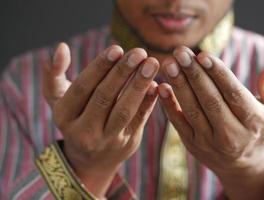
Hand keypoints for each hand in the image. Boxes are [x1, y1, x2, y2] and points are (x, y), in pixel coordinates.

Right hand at [43, 43, 158, 196]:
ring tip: (152, 63)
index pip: (82, 88)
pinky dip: (148, 101)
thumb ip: (54, 73)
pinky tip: (156, 84)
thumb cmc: (74, 118)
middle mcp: (84, 131)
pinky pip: (139, 120)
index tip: (117, 49)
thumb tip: (61, 47)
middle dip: (123, 73)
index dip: (100, 68)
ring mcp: (107, 140)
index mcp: (64, 116)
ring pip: (124, 111)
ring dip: (139, 85)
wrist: (89, 158)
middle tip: (139, 52)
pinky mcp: (127, 143)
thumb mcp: (57, 98)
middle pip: (104, 98)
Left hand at [158, 46, 263, 198]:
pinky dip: (169, 106)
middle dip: (194, 75)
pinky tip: (161, 87)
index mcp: (253, 122)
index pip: (233, 94)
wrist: (241, 164)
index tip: (202, 55)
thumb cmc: (258, 129)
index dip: (217, 74)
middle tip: (180, 52)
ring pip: (192, 110)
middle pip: (210, 100)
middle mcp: (230, 134)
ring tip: (169, 64)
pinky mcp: (192, 144)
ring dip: (179, 86)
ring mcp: (209, 141)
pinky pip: (179, 124)